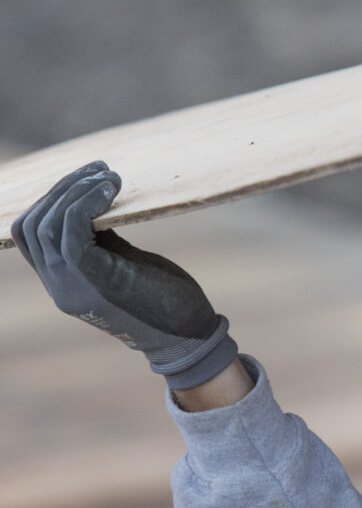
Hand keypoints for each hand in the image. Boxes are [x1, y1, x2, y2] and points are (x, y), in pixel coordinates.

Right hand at [10, 161, 238, 389]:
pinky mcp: (97, 280)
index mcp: (61, 282)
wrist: (189, 338)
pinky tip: (112, 188)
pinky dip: (87, 202)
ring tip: (109, 175)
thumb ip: (101, 239)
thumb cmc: (164, 297)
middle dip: (62, 188)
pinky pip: (72, 232)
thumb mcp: (123, 262)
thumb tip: (92, 198)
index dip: (49, 198)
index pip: (27, 233)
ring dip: (75, 190)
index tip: (87, 175)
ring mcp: (73, 286)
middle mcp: (58, 286)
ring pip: (47, 225)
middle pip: (31, 224)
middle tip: (100, 168)